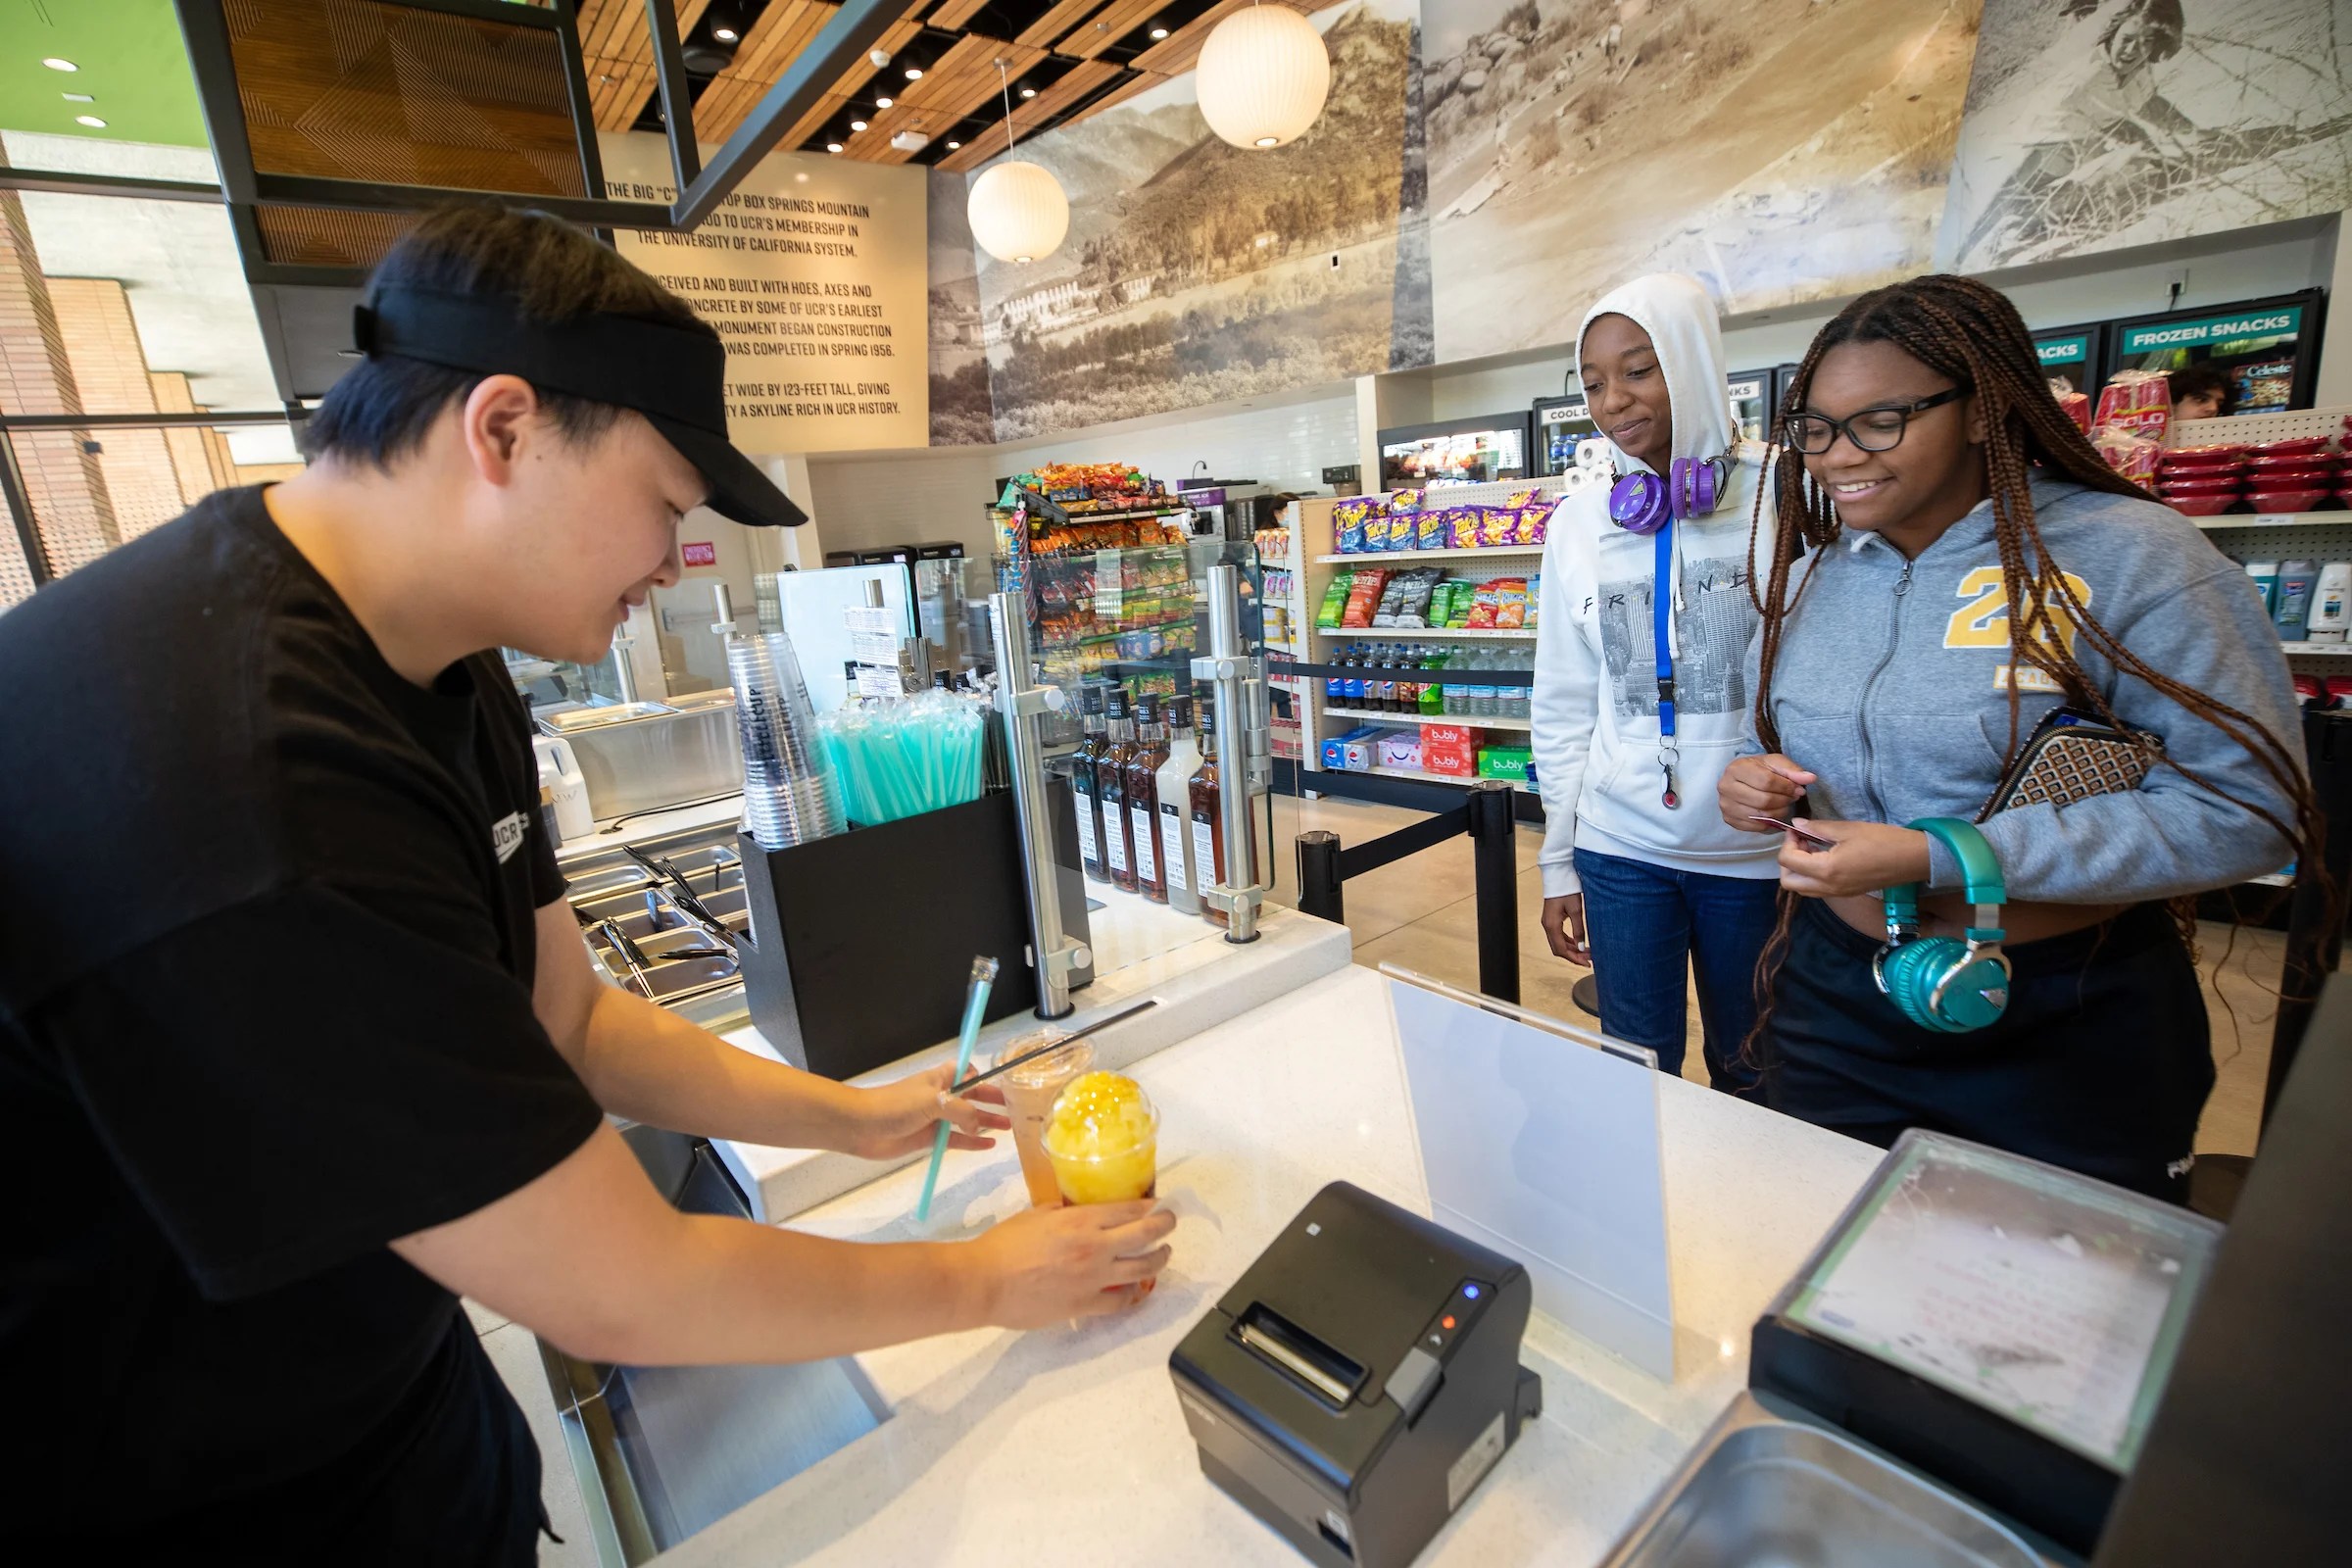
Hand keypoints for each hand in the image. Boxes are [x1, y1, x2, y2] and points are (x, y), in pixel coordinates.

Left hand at [841, 1063, 1010, 1160]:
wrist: (862, 1126)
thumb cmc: (896, 1105)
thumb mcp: (933, 1101)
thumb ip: (961, 1111)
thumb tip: (978, 1125)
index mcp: (941, 1079)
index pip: (968, 1073)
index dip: (985, 1077)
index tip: (1005, 1084)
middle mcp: (941, 1096)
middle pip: (972, 1096)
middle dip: (992, 1101)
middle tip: (1015, 1108)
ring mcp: (935, 1118)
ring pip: (967, 1119)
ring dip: (986, 1122)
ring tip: (1009, 1128)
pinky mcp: (929, 1138)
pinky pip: (957, 1139)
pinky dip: (972, 1142)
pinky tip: (989, 1145)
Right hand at [968, 1200, 1176, 1325]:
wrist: (985, 1282)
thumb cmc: (1004, 1244)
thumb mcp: (1036, 1215)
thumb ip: (1063, 1214)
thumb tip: (1079, 1215)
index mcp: (1081, 1220)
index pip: (1129, 1209)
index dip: (1149, 1206)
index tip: (1158, 1204)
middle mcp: (1096, 1247)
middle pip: (1146, 1234)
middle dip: (1164, 1226)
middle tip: (1170, 1223)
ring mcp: (1094, 1278)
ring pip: (1143, 1268)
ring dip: (1159, 1259)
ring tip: (1163, 1255)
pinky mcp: (1086, 1304)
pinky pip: (1121, 1300)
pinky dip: (1133, 1294)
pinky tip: (1136, 1290)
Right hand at [1542, 894, 1590, 964]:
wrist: (1559, 876)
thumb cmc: (1567, 890)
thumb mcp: (1576, 910)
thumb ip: (1579, 930)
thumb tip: (1581, 947)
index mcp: (1552, 925)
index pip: (1561, 950)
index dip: (1574, 959)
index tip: (1586, 963)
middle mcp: (1547, 926)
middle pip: (1558, 949)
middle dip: (1574, 956)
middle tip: (1589, 959)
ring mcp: (1548, 923)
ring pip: (1558, 943)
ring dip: (1572, 950)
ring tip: (1586, 952)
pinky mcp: (1552, 919)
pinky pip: (1558, 936)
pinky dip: (1568, 942)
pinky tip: (1578, 943)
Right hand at [1719, 754, 1817, 830]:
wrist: (1741, 779)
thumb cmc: (1759, 770)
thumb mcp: (1776, 764)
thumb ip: (1793, 770)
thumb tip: (1810, 778)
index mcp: (1736, 769)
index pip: (1766, 782)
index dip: (1786, 787)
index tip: (1797, 788)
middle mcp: (1725, 787)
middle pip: (1764, 800)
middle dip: (1784, 800)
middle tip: (1792, 797)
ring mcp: (1726, 806)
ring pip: (1761, 815)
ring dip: (1779, 812)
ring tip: (1785, 804)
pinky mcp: (1729, 820)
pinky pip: (1756, 827)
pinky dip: (1769, 822)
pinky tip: (1774, 812)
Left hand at [1774, 819, 1931, 898]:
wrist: (1914, 859)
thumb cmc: (1883, 840)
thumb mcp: (1848, 829)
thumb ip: (1818, 828)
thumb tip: (1796, 824)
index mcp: (1826, 870)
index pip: (1787, 861)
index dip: (1787, 842)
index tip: (1798, 829)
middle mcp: (1828, 887)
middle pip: (1789, 882)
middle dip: (1787, 860)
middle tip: (1801, 841)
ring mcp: (1837, 894)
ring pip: (1802, 888)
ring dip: (1799, 869)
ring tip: (1813, 848)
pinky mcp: (1846, 894)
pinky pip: (1817, 890)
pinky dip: (1812, 876)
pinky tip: (1825, 857)